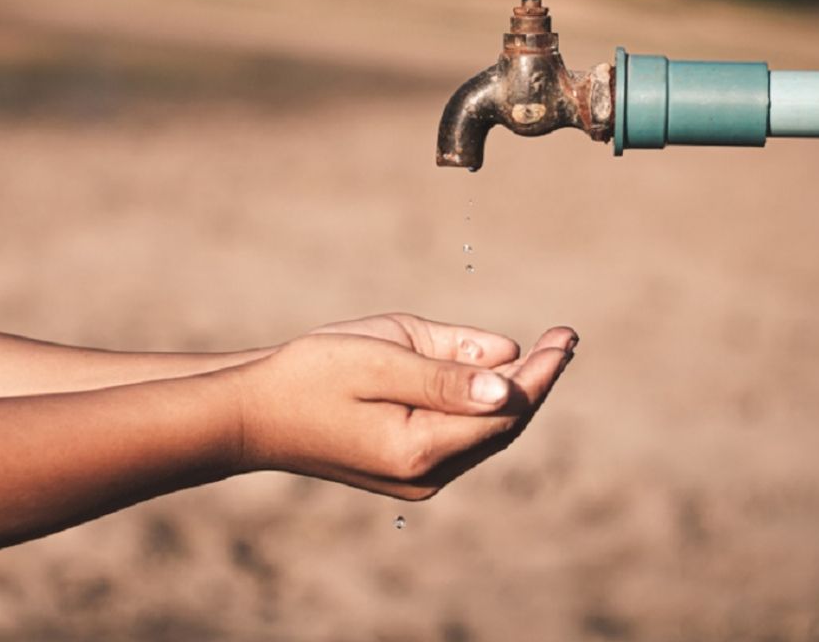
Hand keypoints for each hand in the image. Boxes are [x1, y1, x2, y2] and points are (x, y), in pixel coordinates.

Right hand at [237, 323, 576, 499]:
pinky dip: (479, 407)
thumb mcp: (378, 356)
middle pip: (503, 428)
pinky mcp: (404, 474)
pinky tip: (491, 378)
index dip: (541, 372)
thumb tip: (509, 380)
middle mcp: (425, 476)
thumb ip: (445, 369)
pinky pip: (460, 439)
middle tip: (565, 339)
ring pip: (484, 435)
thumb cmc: (308, 374)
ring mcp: (415, 481)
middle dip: (535, 382)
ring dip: (512, 395)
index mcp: (420, 447)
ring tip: (540, 353)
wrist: (252, 416)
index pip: (505, 410)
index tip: (567, 336)